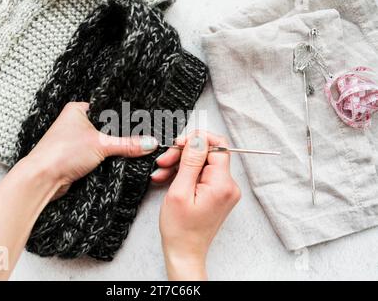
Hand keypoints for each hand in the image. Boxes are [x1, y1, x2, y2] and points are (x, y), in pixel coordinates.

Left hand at [21, 102, 158, 200]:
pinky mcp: (76, 157)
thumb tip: (150, 143)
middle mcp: (76, 123)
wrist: (42, 179)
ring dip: (114, 149)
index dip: (125, 118)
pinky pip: (98, 155)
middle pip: (108, 128)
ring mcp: (75, 141)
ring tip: (132, 150)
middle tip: (141, 139)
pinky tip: (118, 161)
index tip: (143, 125)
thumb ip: (128, 144)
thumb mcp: (102, 145)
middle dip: (121, 136)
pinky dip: (107, 159)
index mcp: (78, 109)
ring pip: (103, 143)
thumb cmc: (61, 153)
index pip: (109, 110)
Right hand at [152, 131, 240, 280]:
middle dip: (183, 154)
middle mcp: (228, 186)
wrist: (184, 251)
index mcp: (222, 184)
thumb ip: (190, 161)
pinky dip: (185, 174)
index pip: (218, 146)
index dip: (197, 140)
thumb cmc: (180, 229)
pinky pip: (201, 175)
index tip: (179, 144)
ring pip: (202, 164)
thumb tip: (198, 139)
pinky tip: (169, 179)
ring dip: (180, 164)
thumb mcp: (180, 191)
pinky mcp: (217, 194)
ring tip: (162, 172)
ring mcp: (223, 190)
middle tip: (165, 160)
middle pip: (208, 154)